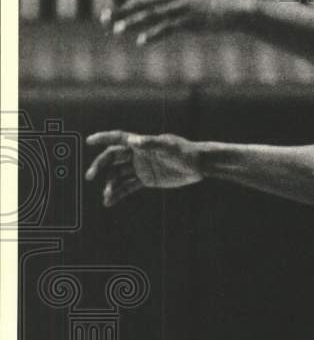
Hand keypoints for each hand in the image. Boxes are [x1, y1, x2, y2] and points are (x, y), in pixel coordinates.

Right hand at [85, 131, 203, 206]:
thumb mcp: (168, 147)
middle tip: (90, 176)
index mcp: (141, 144)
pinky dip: (118, 193)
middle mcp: (137, 154)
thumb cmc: (184, 152)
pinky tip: (109, 201)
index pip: (118, 138)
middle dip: (100, 166)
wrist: (197, 165)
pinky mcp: (146, 180)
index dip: (103, 138)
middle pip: (113, 158)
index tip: (89, 141)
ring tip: (106, 196)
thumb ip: (150, 144)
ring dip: (110, 185)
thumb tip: (133, 140)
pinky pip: (128, 187)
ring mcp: (141, 167)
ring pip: (119, 175)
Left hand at [101, 0, 251, 45]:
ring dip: (133, 23)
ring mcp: (181, 9)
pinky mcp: (188, 22)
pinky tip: (141, 41)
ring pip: (151, 15)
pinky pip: (167, 28)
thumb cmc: (209, 2)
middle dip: (122, 10)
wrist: (232, 11)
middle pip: (142, 2)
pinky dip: (153, 34)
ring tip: (117, 30)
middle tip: (104, 17)